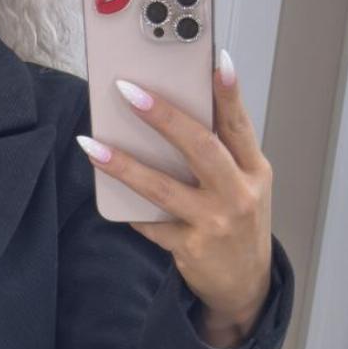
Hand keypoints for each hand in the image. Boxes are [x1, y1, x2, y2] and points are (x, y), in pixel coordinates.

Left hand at [76, 49, 274, 347]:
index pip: (240, 125)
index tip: (214, 62)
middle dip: (162, 116)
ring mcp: (214, 224)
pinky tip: (107, 192)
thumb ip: (224, 154)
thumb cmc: (240, 226)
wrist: (246, 286)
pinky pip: (150, 224)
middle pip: (200, 147)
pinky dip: (129, 209)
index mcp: (254, 171)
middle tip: (129, 92)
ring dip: (123, 165)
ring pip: (162, 188)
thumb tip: (179, 115)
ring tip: (93, 146)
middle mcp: (237, 195)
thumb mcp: (247, 186)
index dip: (228, 93)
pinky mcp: (191, 249)